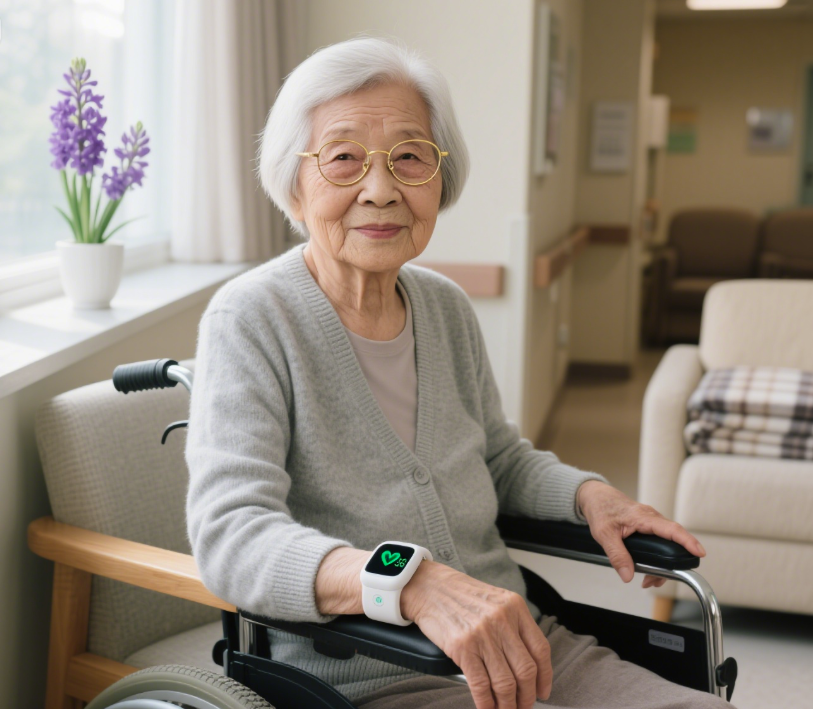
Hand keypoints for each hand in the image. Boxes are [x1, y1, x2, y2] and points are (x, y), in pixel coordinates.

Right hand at [401, 560, 552, 708]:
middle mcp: (502, 620)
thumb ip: (513, 625)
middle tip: (523, 706)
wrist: (429, 587)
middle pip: (526, 670)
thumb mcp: (495, 601)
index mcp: (515, 607)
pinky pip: (481, 685)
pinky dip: (486, 703)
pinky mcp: (462, 647)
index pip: (540, 649)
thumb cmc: (462, 596)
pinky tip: (487, 708)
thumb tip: (527, 665)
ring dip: (508, 704)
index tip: (543, 692)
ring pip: (505, 682)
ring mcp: (482, 634)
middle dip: (527, 696)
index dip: (545, 677)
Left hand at [576, 480, 706, 588]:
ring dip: (662, 562)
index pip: (671, 529)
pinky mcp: (648, 524)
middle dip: (671, 564)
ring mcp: (650, 521)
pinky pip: (660, 540)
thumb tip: (628, 575)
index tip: (699, 552)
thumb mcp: (604, 534)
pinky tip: (649, 568)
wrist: (596, 496)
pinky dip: (658, 555)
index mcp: (643, 517)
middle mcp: (651, 517)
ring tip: (649, 579)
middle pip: (672, 541)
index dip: (687, 541)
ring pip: (666, 542)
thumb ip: (617, 555)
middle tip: (656, 581)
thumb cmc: (601, 509)